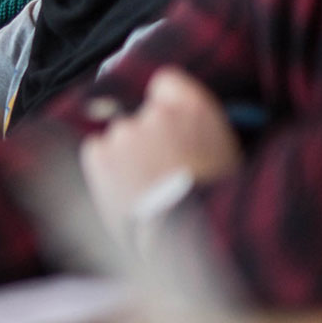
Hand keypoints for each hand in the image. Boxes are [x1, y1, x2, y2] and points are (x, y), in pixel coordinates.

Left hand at [79, 69, 241, 241]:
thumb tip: (178, 126)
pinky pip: (97, 152)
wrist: (188, 239)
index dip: (167, 105)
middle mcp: (156, 112)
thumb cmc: (214, 207)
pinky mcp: (100, 154)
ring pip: (119, 136)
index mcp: (194, 107)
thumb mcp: (224, 155)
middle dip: (147, 138)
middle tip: (161, 171)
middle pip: (141, 115)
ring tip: (145, 188)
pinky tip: (125, 189)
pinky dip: (106, 167)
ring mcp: (125, 132)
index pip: (166, 82)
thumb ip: (196, 128)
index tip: (169, 125)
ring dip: (127, 156)